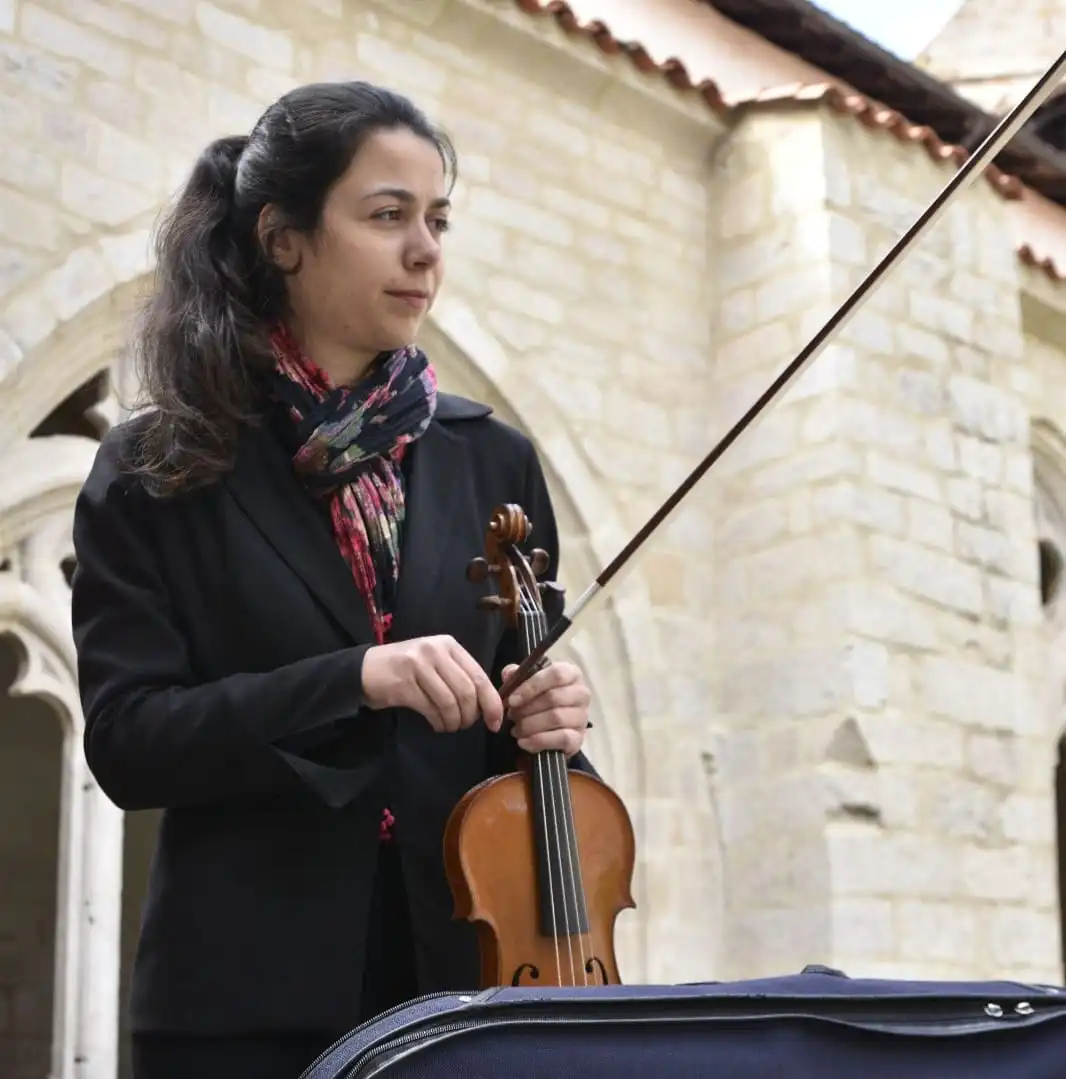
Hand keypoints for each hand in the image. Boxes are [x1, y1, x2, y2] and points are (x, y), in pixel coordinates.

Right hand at [361, 636, 503, 733]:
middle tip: (465, 725)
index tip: (495, 722)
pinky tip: (437, 725)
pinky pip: (431, 709)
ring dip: (454, 721)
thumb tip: (489, 704)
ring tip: (450, 726)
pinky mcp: (403, 684)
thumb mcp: (436, 663)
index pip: (479, 676)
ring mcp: (418, 665)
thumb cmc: (407, 669)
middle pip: (466, 691)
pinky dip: (439, 722)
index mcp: (449, 645)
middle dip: (471, 715)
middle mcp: (435, 651)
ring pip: (450, 702)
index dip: (491, 702)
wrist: (366, 670)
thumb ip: (460, 676)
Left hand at [502, 661, 590, 756]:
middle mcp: (582, 693)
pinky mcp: (579, 738)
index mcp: (571, 674)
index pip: (557, 674)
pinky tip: (523, 742)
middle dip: (527, 709)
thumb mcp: (527, 682)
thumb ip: (517, 675)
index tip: (512, 699)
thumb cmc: (538, 698)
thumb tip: (509, 674)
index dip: (532, 686)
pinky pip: (562, 739)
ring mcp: (582, 717)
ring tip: (515, 729)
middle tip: (511, 716)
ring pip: (556, 718)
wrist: (549, 727)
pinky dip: (539, 741)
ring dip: (530, 725)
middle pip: (554, 697)